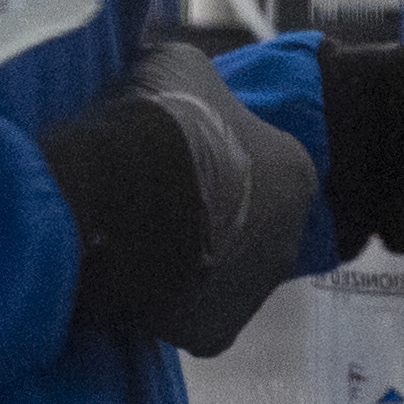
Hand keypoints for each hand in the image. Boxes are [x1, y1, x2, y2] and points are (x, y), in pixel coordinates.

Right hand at [34, 41, 321, 354]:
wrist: (107, 196)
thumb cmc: (151, 123)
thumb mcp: (177, 68)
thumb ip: (199, 86)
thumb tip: (184, 90)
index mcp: (296, 172)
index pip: (265, 168)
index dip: (214, 162)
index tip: (171, 158)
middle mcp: (291, 240)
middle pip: (246, 228)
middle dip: (206, 218)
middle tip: (149, 201)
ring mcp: (254, 294)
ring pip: (216, 276)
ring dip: (184, 262)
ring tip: (127, 240)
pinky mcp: (212, 335)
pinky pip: (183, 316)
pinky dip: (156, 303)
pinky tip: (120, 276)